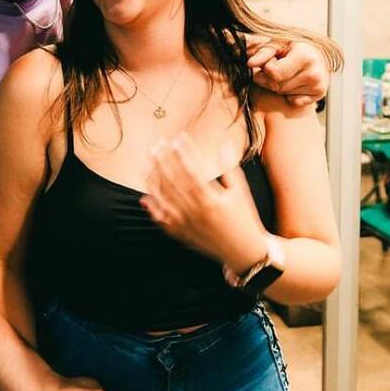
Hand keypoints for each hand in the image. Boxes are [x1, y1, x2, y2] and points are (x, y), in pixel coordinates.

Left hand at [140, 132, 268, 273]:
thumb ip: (230, 168)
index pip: (191, 170)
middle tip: (157, 144)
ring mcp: (184, 224)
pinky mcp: (180, 234)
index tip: (178, 138)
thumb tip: (224, 144)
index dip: (184, 152)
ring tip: (148, 162)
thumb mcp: (240, 192)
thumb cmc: (244, 219)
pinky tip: (145, 195)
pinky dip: (152, 207)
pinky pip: (161, 219)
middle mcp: (194, 212)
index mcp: (210, 200)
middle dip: (163, 160)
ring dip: (153, 178)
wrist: (243, 252)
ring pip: (163, 197)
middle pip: (173, 181)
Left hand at [246, 36, 327, 106]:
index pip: (273, 72)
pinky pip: (294, 101)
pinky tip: (295, 81)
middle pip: (277, 86)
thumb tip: (250, 64)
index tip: (272, 60)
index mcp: (305, 57)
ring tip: (288, 72)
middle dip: (271, 78)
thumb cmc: (294, 46)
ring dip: (280, 85)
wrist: (318, 52)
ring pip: (284, 94)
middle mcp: (314, 73)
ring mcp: (318, 86)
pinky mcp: (320, 95)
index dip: (267, 68)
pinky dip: (291, 93)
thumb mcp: (278, 43)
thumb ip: (263, 53)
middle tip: (277, 67)